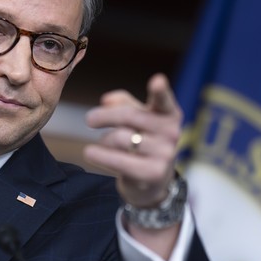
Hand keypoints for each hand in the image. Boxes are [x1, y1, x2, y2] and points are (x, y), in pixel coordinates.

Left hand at [83, 73, 182, 207]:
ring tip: (104, 143)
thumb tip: (106, 100)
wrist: (153, 180)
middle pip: (128, 116)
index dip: (160, 90)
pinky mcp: (152, 173)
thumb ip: (122, 103)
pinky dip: (99, 155)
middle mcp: (171, 132)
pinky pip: (116, 159)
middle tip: (89, 120)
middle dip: (103, 117)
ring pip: (119, 138)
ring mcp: (164, 154)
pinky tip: (89, 152)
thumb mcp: (136, 117)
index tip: (157, 80)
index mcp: (168, 113)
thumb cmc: (142, 139)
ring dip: (104, 140)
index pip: (164, 100)